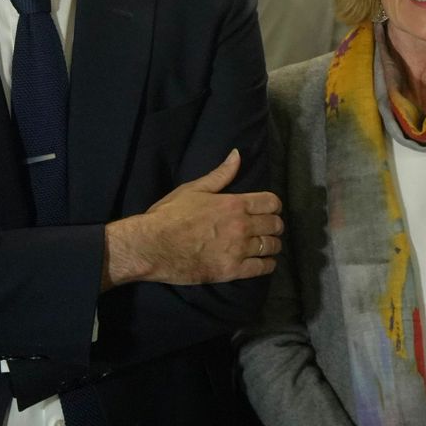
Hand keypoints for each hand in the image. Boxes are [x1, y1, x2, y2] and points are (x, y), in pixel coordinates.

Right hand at [102, 149, 281, 288]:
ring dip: (273, 245)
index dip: (274, 206)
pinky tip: (266, 262)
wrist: (151, 245)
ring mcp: (238, 249)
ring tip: (269, 245)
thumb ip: (221, 174)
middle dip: (275, 225)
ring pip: (271, 246)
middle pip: (274, 224)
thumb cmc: (170, 215)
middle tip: (270, 228)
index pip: (271, 202)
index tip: (271, 209)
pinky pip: (261, 268)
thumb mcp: (194, 188)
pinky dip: (268, 264)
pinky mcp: (231, 271)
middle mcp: (242, 226)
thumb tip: (237, 155)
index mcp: (235, 204)